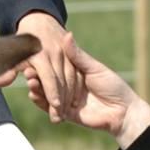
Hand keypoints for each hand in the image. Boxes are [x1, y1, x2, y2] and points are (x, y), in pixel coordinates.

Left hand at [0, 11, 81, 120]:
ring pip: (71, 76)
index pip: (48, 76)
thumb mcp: (15, 54)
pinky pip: (77, 71)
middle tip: (59, 118)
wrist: (39, 19)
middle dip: (61, 100)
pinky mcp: (72, 52)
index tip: (56, 105)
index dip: (52, 91)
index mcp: (40, 53)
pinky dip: (76, 86)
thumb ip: (8, 70)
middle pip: (61, 79)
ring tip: (67, 113)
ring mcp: (65, 51)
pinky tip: (74, 99)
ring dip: (70, 95)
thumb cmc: (23, 41)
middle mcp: (55, 52)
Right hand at [31, 31, 149, 147]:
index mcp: (76, 72)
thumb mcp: (94, 68)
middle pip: (49, 80)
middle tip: (28, 70)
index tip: (34, 54)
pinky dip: (41, 102)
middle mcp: (69, 86)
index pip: (56, 65)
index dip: (45, 61)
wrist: (122, 111)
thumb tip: (67, 35)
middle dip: (37, 76)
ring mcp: (67, 100)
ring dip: (37, 88)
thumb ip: (77, 56)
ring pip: (48, 94)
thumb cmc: (112, 86)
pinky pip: (50, 108)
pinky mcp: (66, 114)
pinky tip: (33, 94)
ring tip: (30, 81)